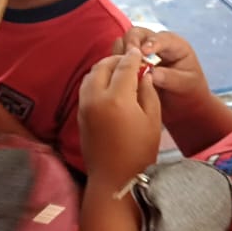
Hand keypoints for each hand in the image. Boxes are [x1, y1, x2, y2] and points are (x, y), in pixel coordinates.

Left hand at [78, 49, 161, 185]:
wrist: (114, 177)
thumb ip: (148, 92)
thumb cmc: (139, 151)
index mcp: (117, 98)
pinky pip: (86, 88)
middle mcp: (96, 98)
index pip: (124, 67)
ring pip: (91, 75)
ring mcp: (84, 105)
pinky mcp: (79, 113)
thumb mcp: (152, 119)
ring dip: (104, 68)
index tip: (140, 53)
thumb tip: (144, 74)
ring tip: (119, 71)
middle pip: (103, 66)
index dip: (134, 58)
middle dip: (116, 60)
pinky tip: (109, 85)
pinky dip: (96, 80)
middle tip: (130, 61)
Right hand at [114, 27, 210, 118]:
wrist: (183, 104)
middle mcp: (155, 43)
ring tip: (120, 67)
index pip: (161, 38)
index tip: (143, 52)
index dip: (151, 43)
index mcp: (174, 45)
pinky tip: (115, 73)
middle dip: (130, 44)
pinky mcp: (130, 62)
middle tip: (126, 59)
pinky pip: (118, 56)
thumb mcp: (186, 85)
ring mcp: (140, 51)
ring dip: (120, 53)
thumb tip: (150, 73)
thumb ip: (170, 77)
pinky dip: (115, 61)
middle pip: (137, 33)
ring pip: (124, 43)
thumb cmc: (189, 91)